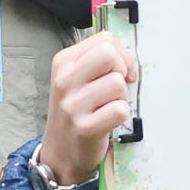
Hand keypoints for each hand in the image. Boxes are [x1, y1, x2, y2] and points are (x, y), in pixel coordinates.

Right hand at [42, 33, 136, 188]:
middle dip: (121, 69)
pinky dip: (121, 115)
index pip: (104, 39)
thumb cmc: (76, 109)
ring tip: (106, 106)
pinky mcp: (85, 128)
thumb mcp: (77, 77)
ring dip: (121, 96)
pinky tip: (107, 120)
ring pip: (118, 83)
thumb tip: (128, 58)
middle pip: (109, 54)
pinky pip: (120, 110)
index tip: (119, 71)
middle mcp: (64, 81)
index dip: (121, 54)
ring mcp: (72, 105)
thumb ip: (98, 60)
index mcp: (63, 62)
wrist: (62, 150)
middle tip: (115, 87)